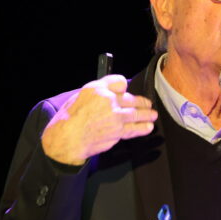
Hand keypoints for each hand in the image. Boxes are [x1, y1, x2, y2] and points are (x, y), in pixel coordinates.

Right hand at [41, 75, 157, 165]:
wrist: (68, 137)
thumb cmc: (70, 118)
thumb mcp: (81, 96)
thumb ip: (99, 91)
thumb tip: (117, 89)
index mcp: (98, 89)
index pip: (118, 82)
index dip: (123, 85)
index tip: (126, 89)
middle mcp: (108, 100)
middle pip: (131, 99)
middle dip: (142, 102)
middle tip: (148, 104)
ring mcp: (115, 116)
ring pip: (135, 114)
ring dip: (146, 115)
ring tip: (153, 115)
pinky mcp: (118, 131)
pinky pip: (134, 129)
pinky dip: (142, 128)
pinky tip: (148, 127)